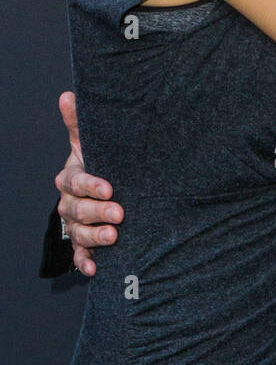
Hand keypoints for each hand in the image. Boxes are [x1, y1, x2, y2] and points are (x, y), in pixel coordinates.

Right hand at [54, 91, 123, 276]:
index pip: (76, 181)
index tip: (109, 187)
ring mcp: (76, 224)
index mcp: (72, 177)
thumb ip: (79, 125)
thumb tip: (67, 95)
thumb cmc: (99, 163)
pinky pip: (79, 255)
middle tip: (120, 213)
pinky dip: (85, 262)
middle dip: (97, 212)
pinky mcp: (83, 244)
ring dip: (94, 237)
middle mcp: (70, 202)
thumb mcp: (92, 144)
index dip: (91, 185)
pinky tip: (95, 269)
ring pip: (78, 233)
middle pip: (77, 209)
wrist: (107, 189)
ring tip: (114, 238)